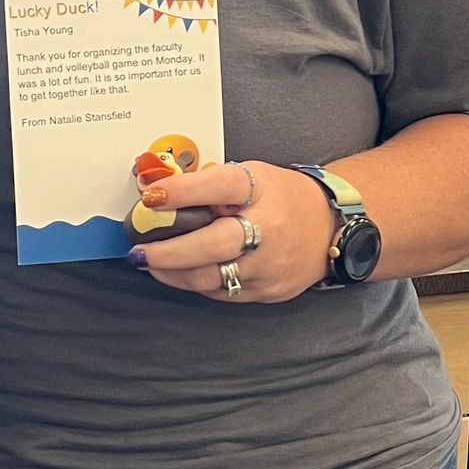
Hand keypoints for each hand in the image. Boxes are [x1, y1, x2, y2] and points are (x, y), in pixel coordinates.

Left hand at [127, 161, 335, 304]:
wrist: (330, 227)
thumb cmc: (281, 197)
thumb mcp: (252, 176)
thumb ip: (211, 184)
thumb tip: (159, 189)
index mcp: (261, 189)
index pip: (218, 186)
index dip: (182, 191)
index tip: (151, 197)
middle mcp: (268, 227)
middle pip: (213, 243)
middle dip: (168, 250)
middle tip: (138, 250)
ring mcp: (269, 263)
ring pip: (213, 276)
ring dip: (173, 272)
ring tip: (149, 263)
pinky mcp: (268, 289)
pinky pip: (223, 292)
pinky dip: (194, 283)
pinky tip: (178, 274)